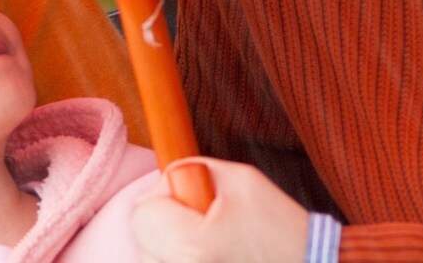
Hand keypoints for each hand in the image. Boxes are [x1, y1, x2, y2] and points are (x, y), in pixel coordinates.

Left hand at [131, 157, 309, 262]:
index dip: (164, 199)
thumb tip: (164, 181)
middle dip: (166, 226)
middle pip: (144, 240)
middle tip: (208, 227)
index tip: (193, 202)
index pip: (141, 213)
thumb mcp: (241, 180)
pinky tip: (213, 258)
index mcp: (191, 245)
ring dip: (172, 249)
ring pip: (154, 259)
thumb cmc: (281, 229)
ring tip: (214, 248)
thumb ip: (191, 170)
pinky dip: (183, 260)